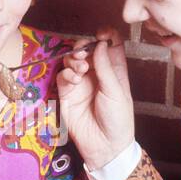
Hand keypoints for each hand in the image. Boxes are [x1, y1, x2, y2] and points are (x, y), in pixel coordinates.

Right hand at [55, 27, 134, 172]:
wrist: (105, 146)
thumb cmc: (118, 120)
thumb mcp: (116, 91)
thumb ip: (106, 67)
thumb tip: (101, 43)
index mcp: (114, 71)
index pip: (110, 46)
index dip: (106, 36)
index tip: (101, 33)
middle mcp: (96, 74)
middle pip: (87, 49)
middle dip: (83, 45)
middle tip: (84, 50)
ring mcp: (80, 83)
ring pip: (72, 60)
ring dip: (74, 58)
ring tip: (81, 67)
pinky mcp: (67, 93)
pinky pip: (62, 76)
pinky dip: (67, 73)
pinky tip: (75, 79)